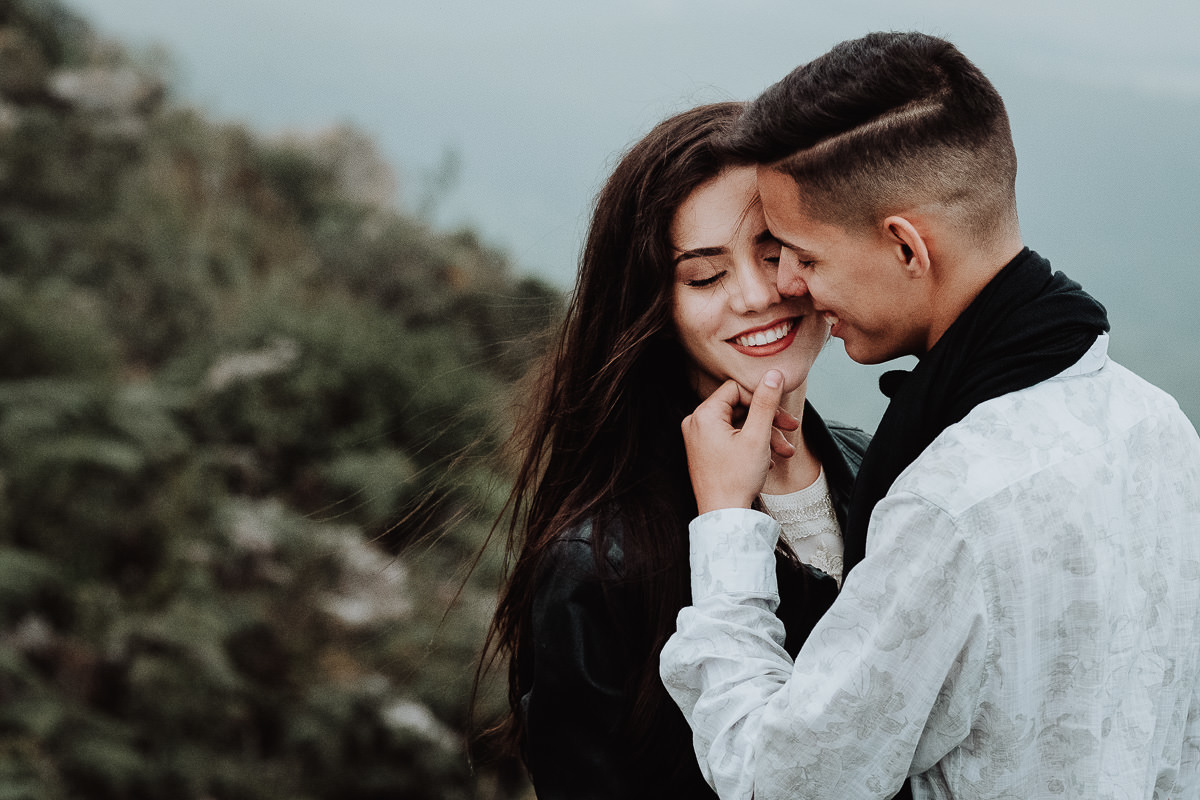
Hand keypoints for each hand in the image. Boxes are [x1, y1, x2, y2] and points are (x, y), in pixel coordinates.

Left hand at [681, 370, 796, 513]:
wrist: (724, 517)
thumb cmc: (737, 478)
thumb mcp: (757, 436)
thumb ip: (765, 402)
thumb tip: (773, 374)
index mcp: (704, 415)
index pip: (737, 390)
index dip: (763, 399)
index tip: (783, 414)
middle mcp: (696, 423)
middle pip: (739, 408)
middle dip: (768, 420)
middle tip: (792, 429)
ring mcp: (698, 439)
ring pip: (738, 426)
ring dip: (764, 436)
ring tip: (786, 452)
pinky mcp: (704, 453)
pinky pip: (731, 439)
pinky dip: (751, 446)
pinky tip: (768, 462)